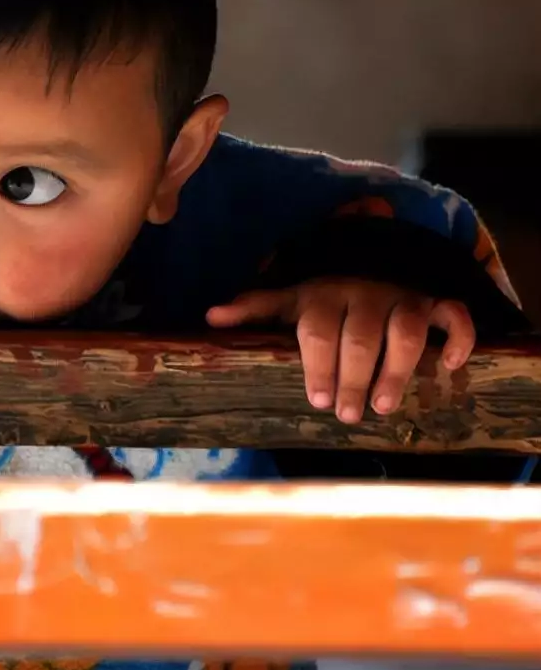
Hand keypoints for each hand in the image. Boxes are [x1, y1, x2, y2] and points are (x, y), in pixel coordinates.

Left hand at [206, 279, 473, 423]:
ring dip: (398, 371)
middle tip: (348, 414)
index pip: (318, 331)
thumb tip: (211, 318)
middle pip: (362, 339)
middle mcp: (364, 293)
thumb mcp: (287, 297)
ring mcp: (402, 295)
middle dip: (354, 378)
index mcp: (323, 294)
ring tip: (384, 406)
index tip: (318, 400)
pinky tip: (449, 366)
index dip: (319, 365)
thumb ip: (255, 308)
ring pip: (406, 333)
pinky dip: (457, 339)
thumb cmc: (322, 291)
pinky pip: (453, 316)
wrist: (370, 254)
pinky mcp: (434, 299)